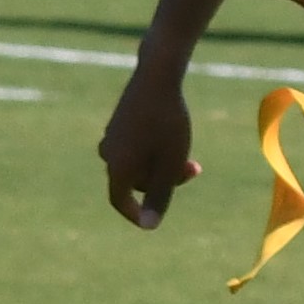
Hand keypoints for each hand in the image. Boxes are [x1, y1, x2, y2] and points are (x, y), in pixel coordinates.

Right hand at [97, 66, 200, 228]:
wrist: (157, 77)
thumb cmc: (167, 124)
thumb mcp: (170, 164)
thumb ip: (160, 197)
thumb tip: (148, 226)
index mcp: (116, 167)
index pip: (120, 201)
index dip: (135, 213)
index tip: (152, 221)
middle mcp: (108, 154)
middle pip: (135, 180)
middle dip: (163, 180)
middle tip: (194, 168)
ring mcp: (112, 136)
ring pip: (138, 162)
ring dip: (162, 164)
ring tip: (188, 151)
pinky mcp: (120, 122)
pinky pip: (136, 146)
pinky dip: (155, 148)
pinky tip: (173, 133)